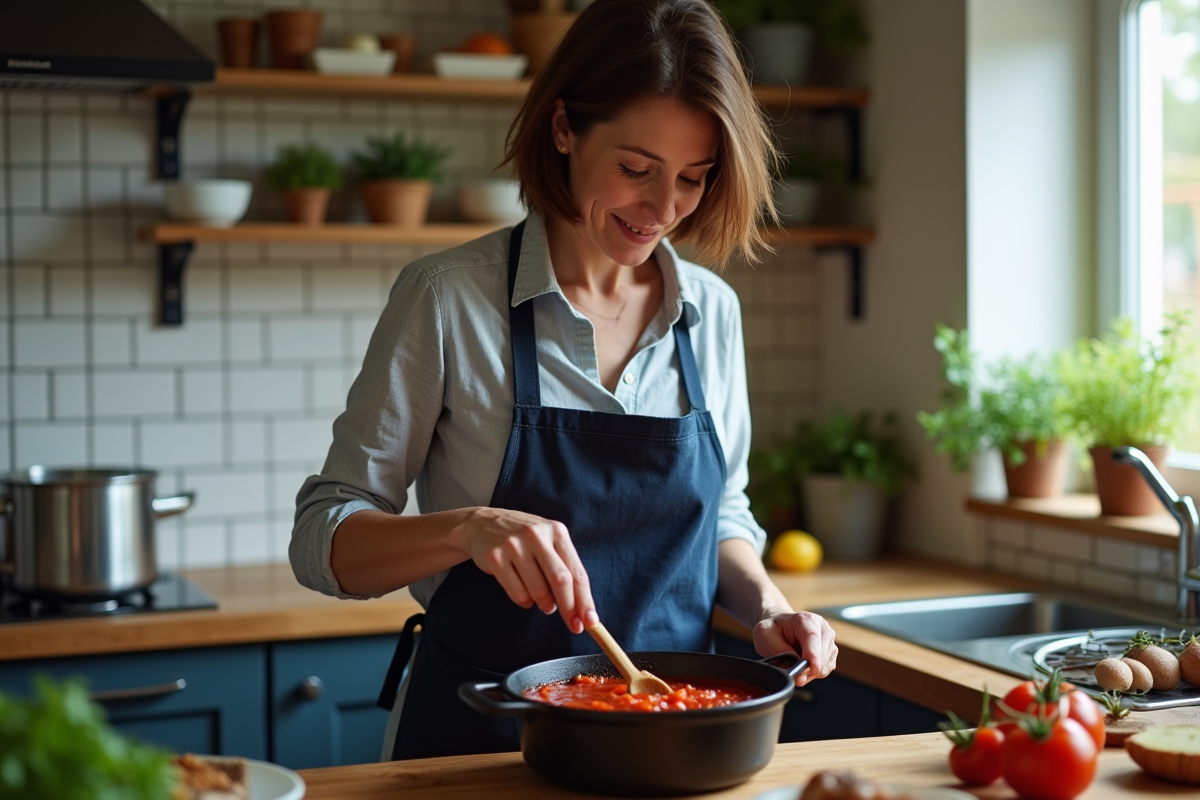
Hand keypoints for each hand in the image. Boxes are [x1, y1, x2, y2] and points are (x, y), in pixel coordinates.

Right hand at [453, 507, 597, 633]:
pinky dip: (525, 602)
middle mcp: (536, 535)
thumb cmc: (524, 538)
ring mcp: (514, 545)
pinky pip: (517, 592)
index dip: (585, 599)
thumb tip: (582, 607)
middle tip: (573, 626)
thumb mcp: (548, 541)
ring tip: (545, 604)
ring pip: (538, 590)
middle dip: (569, 608)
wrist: (482, 523)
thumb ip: (565, 566)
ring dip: (545, 605)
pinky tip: (526, 598)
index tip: (590, 621)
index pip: (576, 571)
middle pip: (560, 580)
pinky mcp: (495, 557)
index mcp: (556, 531)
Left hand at [752, 611, 837, 686]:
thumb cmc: (773, 628)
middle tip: (792, 674)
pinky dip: (813, 673)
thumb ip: (779, 648)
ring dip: (809, 673)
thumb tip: (795, 664)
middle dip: (806, 671)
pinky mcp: (831, 651)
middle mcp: (822, 628)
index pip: (812, 638)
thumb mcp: (764, 634)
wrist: (781, 625)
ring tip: (794, 666)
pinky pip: (825, 669)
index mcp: (805, 619)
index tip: (808, 672)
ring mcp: (829, 640)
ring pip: (824, 666)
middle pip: (820, 657)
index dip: (812, 657)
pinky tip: (803, 666)